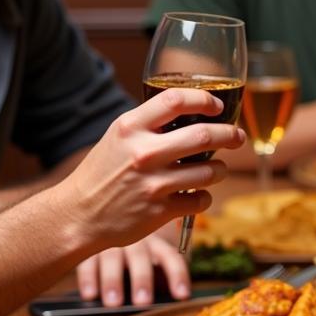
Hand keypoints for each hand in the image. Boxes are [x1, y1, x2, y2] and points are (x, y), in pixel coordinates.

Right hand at [53, 88, 245, 254]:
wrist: (78, 215)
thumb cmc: (103, 172)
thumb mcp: (119, 137)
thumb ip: (150, 124)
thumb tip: (195, 112)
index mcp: (130, 128)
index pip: (176, 100)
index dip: (204, 99)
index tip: (218, 106)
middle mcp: (143, 153)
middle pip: (204, 135)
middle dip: (230, 134)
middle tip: (237, 137)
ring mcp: (153, 184)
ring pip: (210, 171)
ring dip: (220, 169)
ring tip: (217, 168)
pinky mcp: (160, 211)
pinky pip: (201, 200)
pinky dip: (205, 197)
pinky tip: (197, 194)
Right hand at [75, 222, 190, 306]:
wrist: (118, 228)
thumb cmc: (143, 260)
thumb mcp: (157, 266)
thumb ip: (159, 281)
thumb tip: (157, 305)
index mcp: (158, 244)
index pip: (171, 257)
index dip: (178, 275)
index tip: (183, 296)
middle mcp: (135, 238)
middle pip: (141, 256)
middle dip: (142, 279)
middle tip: (143, 303)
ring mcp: (110, 241)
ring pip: (112, 257)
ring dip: (112, 280)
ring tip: (113, 304)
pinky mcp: (88, 246)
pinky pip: (87, 260)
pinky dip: (88, 277)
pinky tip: (89, 295)